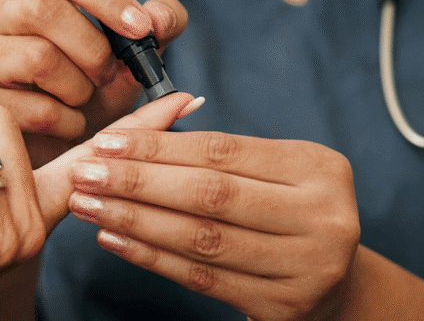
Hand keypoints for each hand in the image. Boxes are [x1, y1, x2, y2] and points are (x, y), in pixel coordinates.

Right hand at [0, 0, 187, 165]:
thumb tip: (161, 17)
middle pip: (41, 6)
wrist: (57, 148)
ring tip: (84, 99)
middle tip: (109, 73)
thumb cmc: (90, 88)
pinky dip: (68, 121)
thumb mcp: (128, 54)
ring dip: (79, 87)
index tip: (140, 26)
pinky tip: (70, 123)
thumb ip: (157, 27)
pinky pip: (33, 109)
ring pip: (37, 58)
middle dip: (91, 47)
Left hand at [66, 130, 359, 320]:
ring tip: (90, 205)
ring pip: (202, 238)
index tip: (107, 141)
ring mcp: (307, 267)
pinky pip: (203, 279)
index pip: (223, 151)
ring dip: (135, 220)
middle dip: (139, 181)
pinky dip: (152, 258)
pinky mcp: (283, 307)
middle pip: (211, 194)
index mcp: (318, 167)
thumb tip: (146, 121)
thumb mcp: (276, 170)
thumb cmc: (290, 212)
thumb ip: (220, 152)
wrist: (336, 283)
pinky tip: (115, 240)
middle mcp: (321, 216)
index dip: (160, 145)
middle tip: (87, 172)